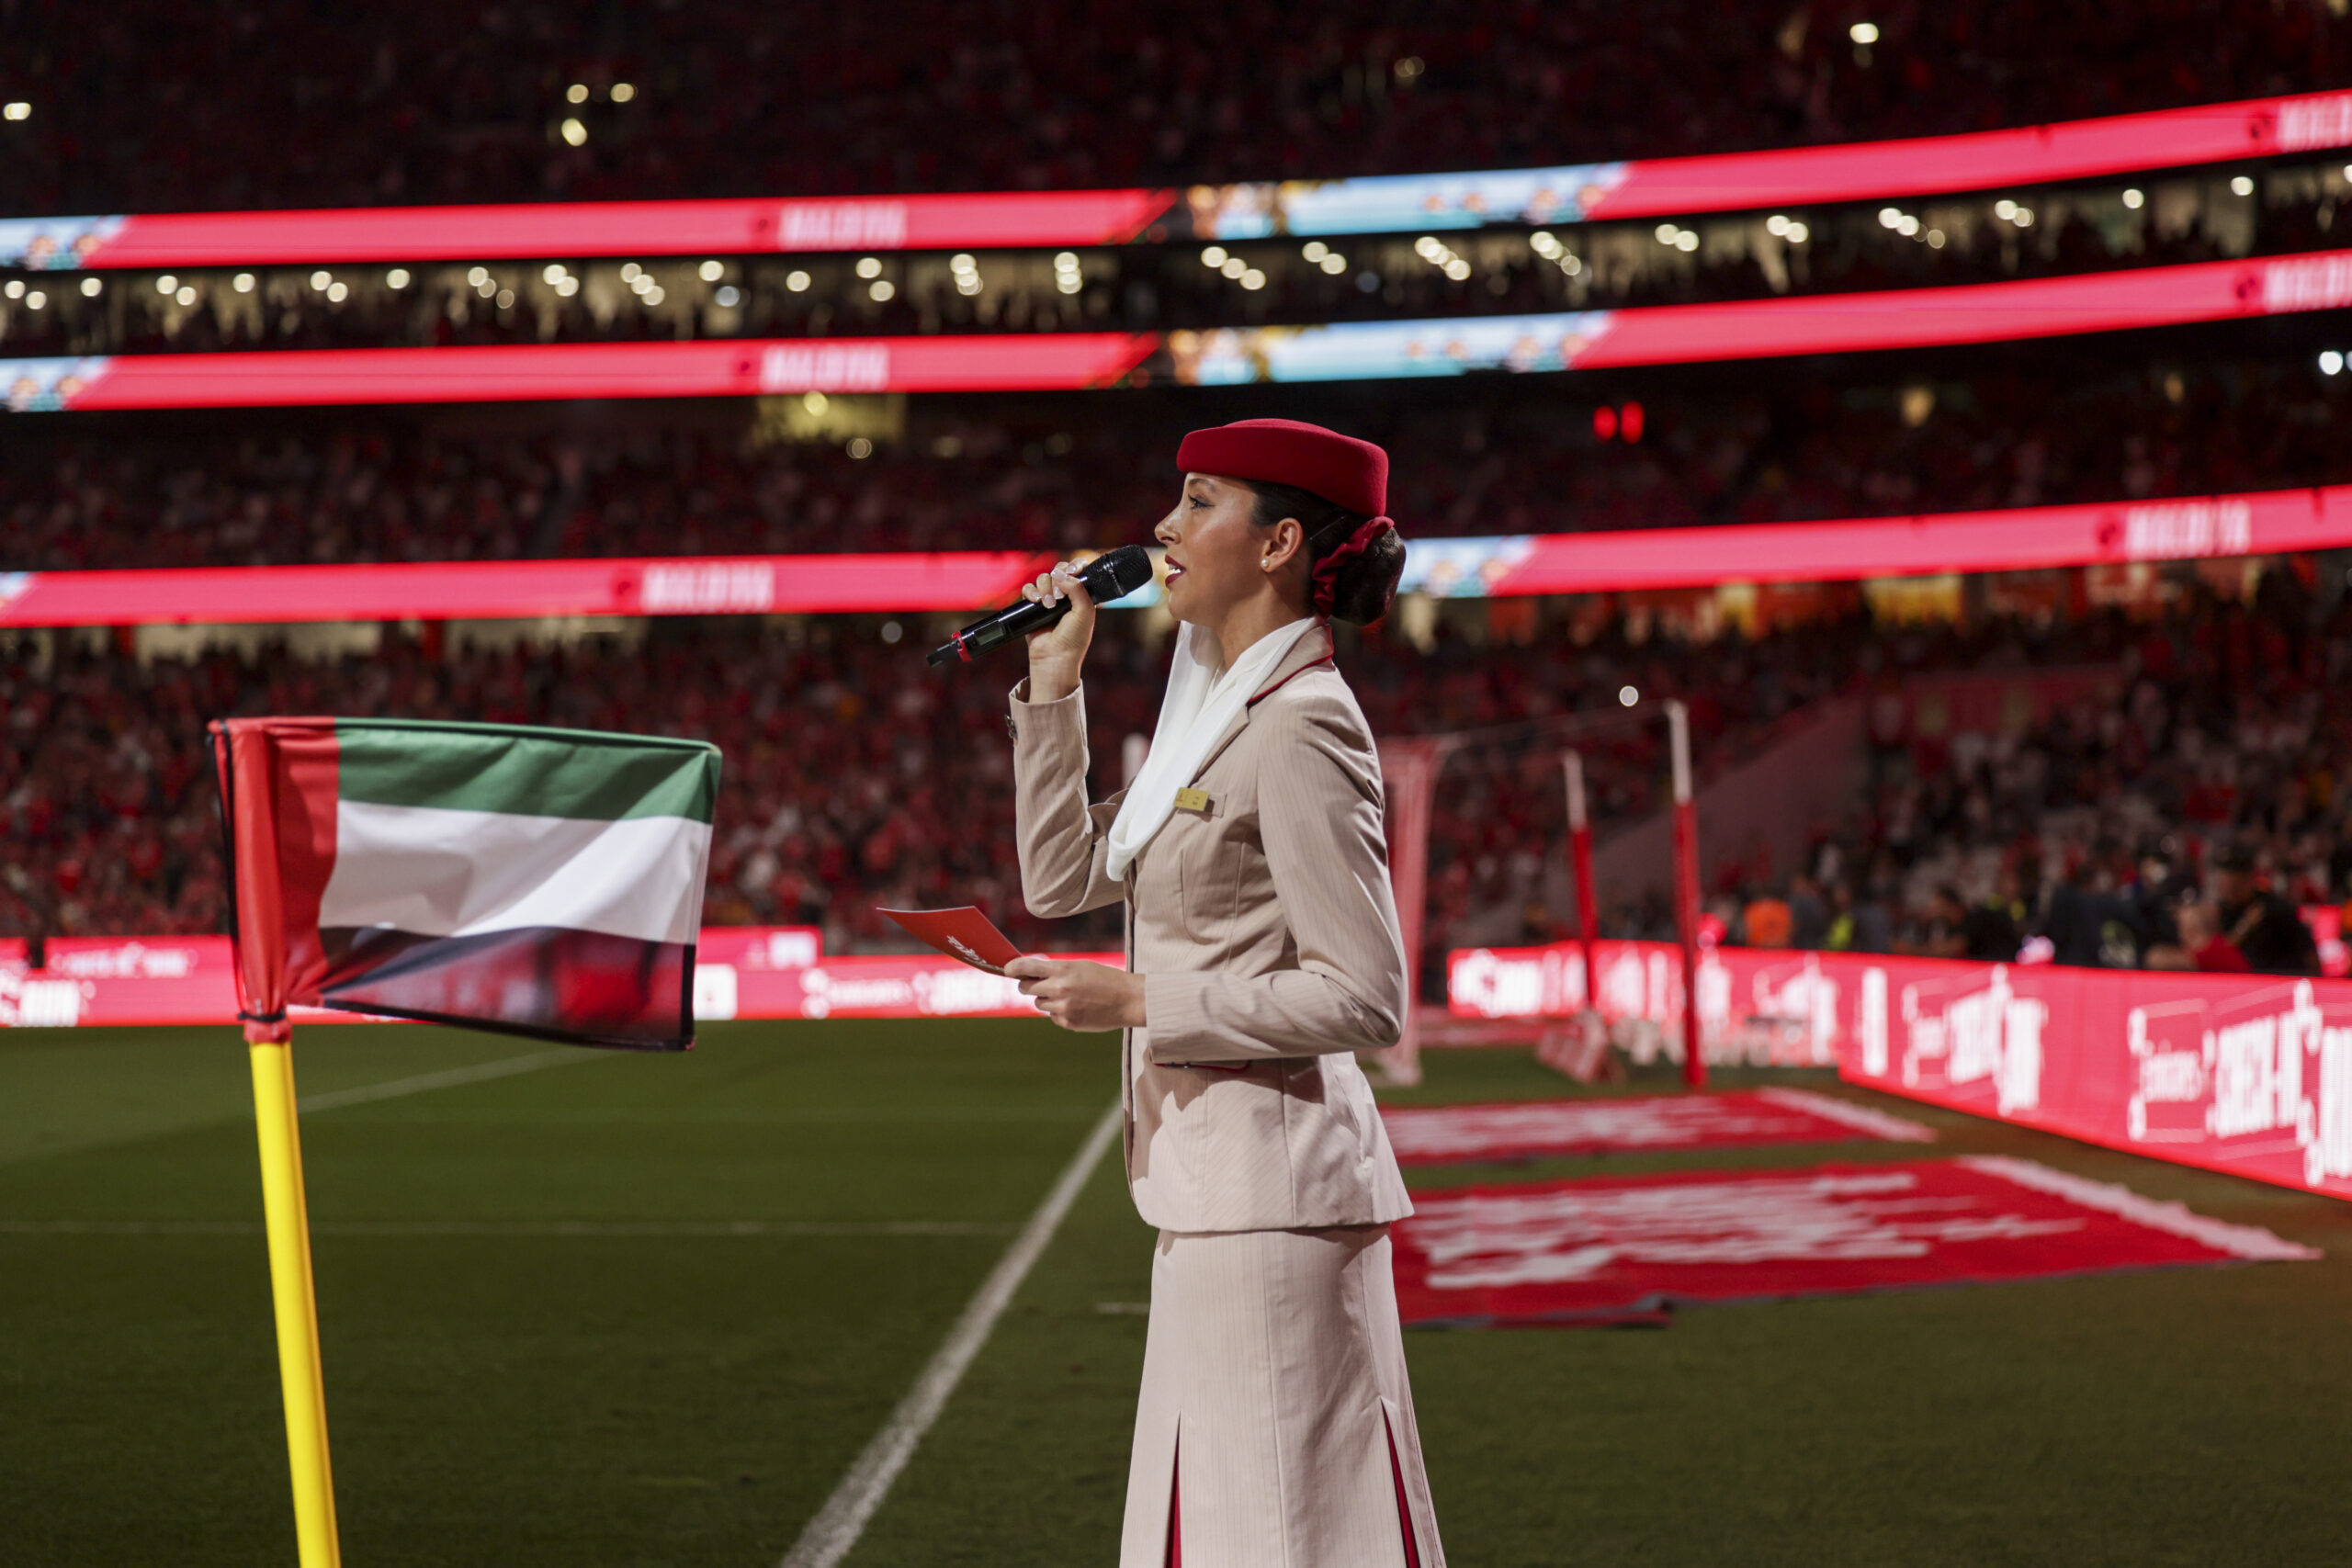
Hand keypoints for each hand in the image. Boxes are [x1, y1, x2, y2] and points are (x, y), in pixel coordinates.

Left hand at [1006, 956, 1144, 1031]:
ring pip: (1039, 1004)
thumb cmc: (1104, 979)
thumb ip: (1056, 971)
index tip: (1007, 970)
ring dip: (1047, 1000)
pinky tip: (1077, 1007)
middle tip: (1038, 984)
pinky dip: (1059, 1012)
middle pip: (1025, 988)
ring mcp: (1063, 1007)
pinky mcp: (1068, 1022)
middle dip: (1029, 986)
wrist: (1127, 999)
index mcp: (1062, 970)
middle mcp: (1059, 988)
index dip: (1012, 968)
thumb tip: (1029, 975)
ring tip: (1069, 996)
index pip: (1026, 967)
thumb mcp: (1079, 967)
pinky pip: (1052, 1016)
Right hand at [1021, 560, 1094, 701]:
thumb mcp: (1084, 611)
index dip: (1074, 566)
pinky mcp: (1032, 608)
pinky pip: (1028, 589)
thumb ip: (1077, 588)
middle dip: (1059, 578)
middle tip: (1061, 595)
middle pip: (1058, 570)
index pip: (1077, 571)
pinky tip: (1036, 601)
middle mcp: (1065, 596)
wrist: (1055, 657)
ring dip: (1045, 588)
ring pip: (1043, 578)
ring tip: (1049, 605)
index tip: (1074, 570)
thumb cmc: (1074, 639)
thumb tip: (1060, 572)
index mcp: (1081, 595)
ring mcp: (1048, 600)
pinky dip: (1031, 592)